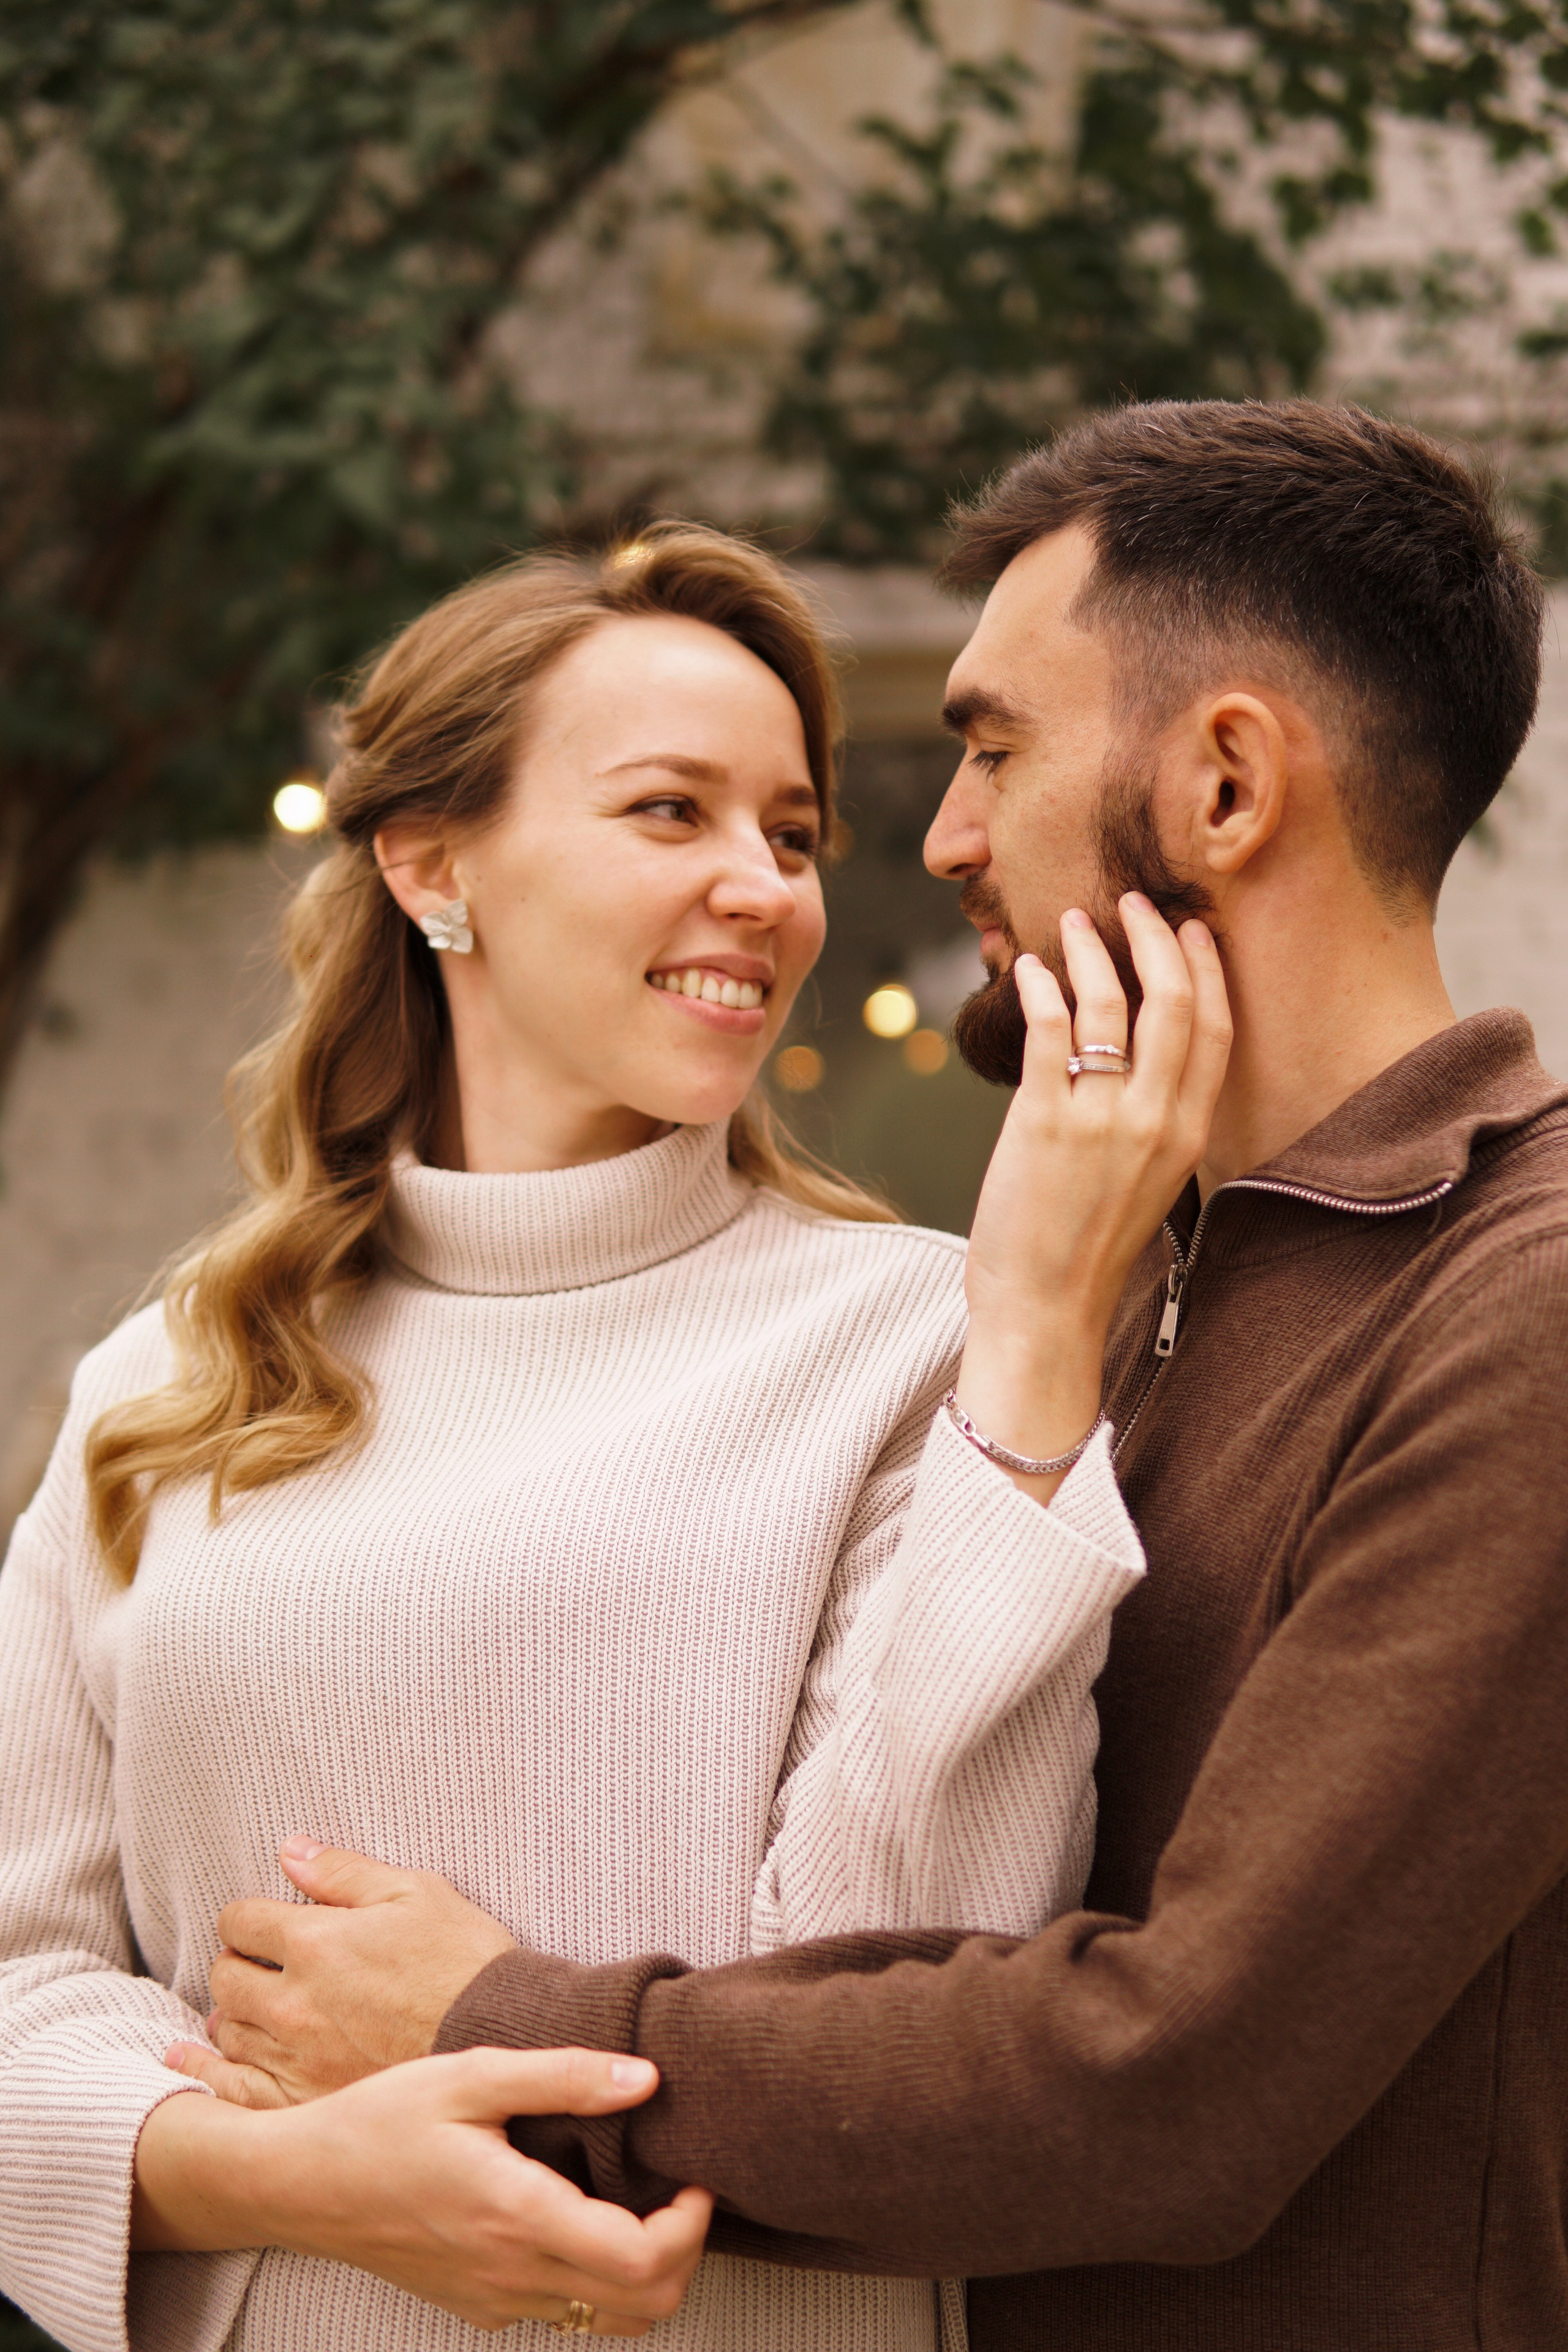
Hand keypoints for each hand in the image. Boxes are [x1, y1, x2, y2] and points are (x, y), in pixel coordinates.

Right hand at [135, 2043, 711, 2334]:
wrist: (303, 2186)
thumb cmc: (382, 2120)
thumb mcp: (472, 2076)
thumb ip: (565, 2075)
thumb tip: (648, 2077)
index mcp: (517, 2215)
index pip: (641, 2261)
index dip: (691, 2225)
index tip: (694, 2174)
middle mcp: (513, 2274)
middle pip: (643, 2306)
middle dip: (685, 2253)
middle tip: (681, 2190)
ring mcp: (496, 2300)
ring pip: (609, 2322)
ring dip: (647, 2275)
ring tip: (643, 2205)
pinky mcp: (480, 2307)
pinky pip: (565, 2314)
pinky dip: (600, 2282)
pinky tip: (587, 2220)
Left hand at [169, 1839, 517, 2107]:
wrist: (506, 2040)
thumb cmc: (467, 1962)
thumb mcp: (417, 1893)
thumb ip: (345, 1873)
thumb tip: (290, 1850)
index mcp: (316, 1942)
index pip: (240, 1920)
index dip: (251, 1917)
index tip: (268, 1924)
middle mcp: (293, 2003)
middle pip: (226, 1976)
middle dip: (240, 1963)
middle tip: (265, 1965)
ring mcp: (294, 2060)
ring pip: (228, 2030)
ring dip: (234, 2013)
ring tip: (253, 2009)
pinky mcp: (302, 2104)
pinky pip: (232, 2090)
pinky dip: (205, 2071)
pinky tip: (190, 2059)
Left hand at [956, 897, 1229, 1494]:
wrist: (1045, 1310)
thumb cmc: (1085, 1251)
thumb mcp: (1143, 1183)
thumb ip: (1149, 1123)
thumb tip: (1130, 1060)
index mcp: (1186, 1135)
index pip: (1214, 1032)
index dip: (1205, 971)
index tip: (1190, 929)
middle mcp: (1154, 1122)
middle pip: (1173, 1005)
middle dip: (1155, 941)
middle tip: (1134, 901)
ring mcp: (1101, 1122)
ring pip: (1110, 1008)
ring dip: (1091, 953)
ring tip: (1072, 922)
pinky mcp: (1044, 1124)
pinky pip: (1049, 1034)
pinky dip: (1040, 989)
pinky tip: (1027, 969)